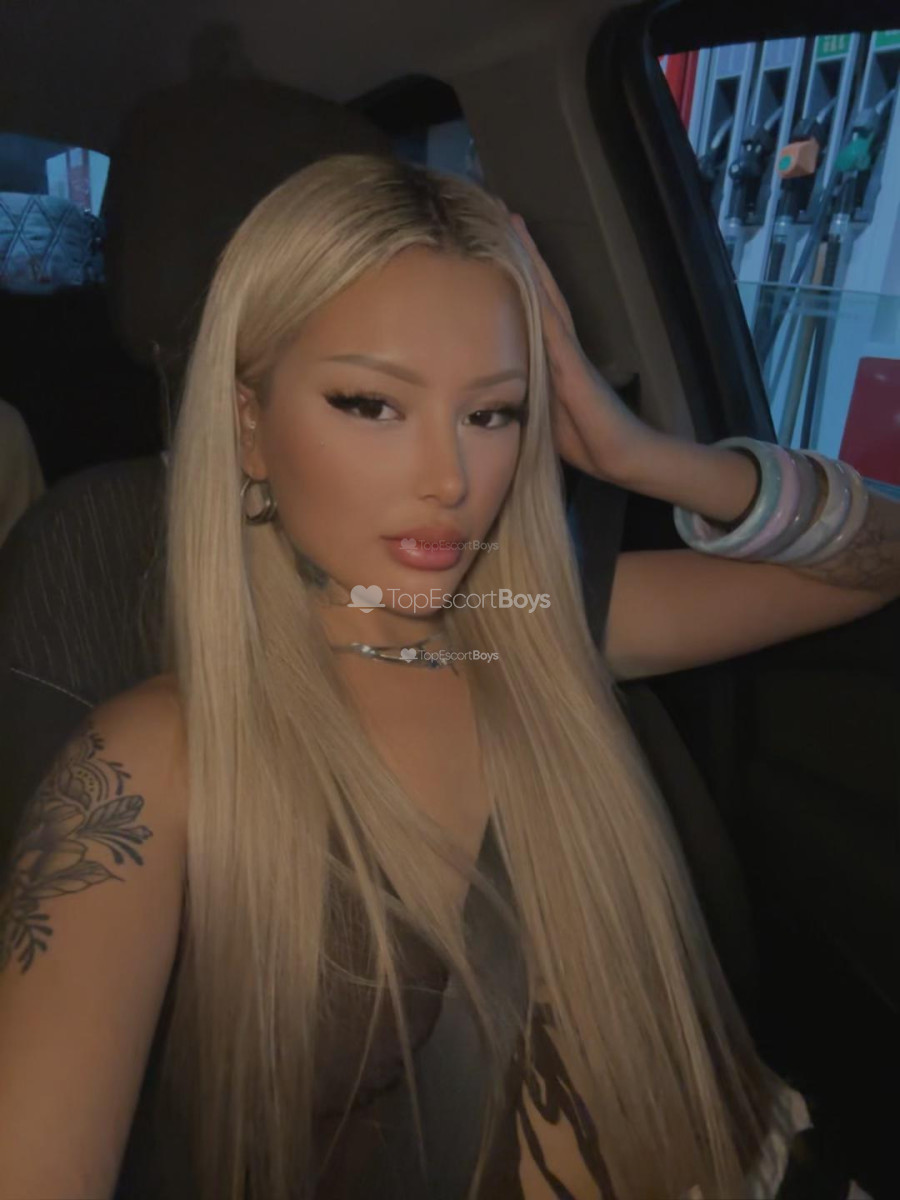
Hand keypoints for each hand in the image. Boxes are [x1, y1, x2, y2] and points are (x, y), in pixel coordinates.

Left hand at [503, 208, 649, 482]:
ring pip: (547, 298)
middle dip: (524, 253)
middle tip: (505, 214)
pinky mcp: (574, 369)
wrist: (621, 456)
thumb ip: (526, 394)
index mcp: (554, 356)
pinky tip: (529, 276)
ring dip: (532, 263)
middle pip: (541, 289)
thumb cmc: (586, 439)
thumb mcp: (544, 413)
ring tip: (515, 226)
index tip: (498, 244)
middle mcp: (562, 346)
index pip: (533, 307)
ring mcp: (569, 353)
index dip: (518, 276)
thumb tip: (496, 389)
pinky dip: (541, 302)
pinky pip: (554, 330)